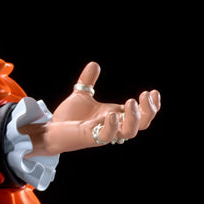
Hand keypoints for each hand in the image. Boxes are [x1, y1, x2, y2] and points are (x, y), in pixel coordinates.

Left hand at [22, 62, 159, 156]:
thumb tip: (94, 64)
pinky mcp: (91, 138)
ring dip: (134, 117)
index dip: (152, 106)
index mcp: (115, 116)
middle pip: (142, 124)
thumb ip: (88, 82)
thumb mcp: (80, 96)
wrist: (49, 129)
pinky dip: (112, 125)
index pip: (142, 116)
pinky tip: (111, 113)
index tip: (153, 92)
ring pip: (129, 132)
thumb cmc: (67, 117)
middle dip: (149, 111)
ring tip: (131, 101)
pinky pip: (107, 136)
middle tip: (145, 94)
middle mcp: (113, 126)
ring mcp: (103, 133)